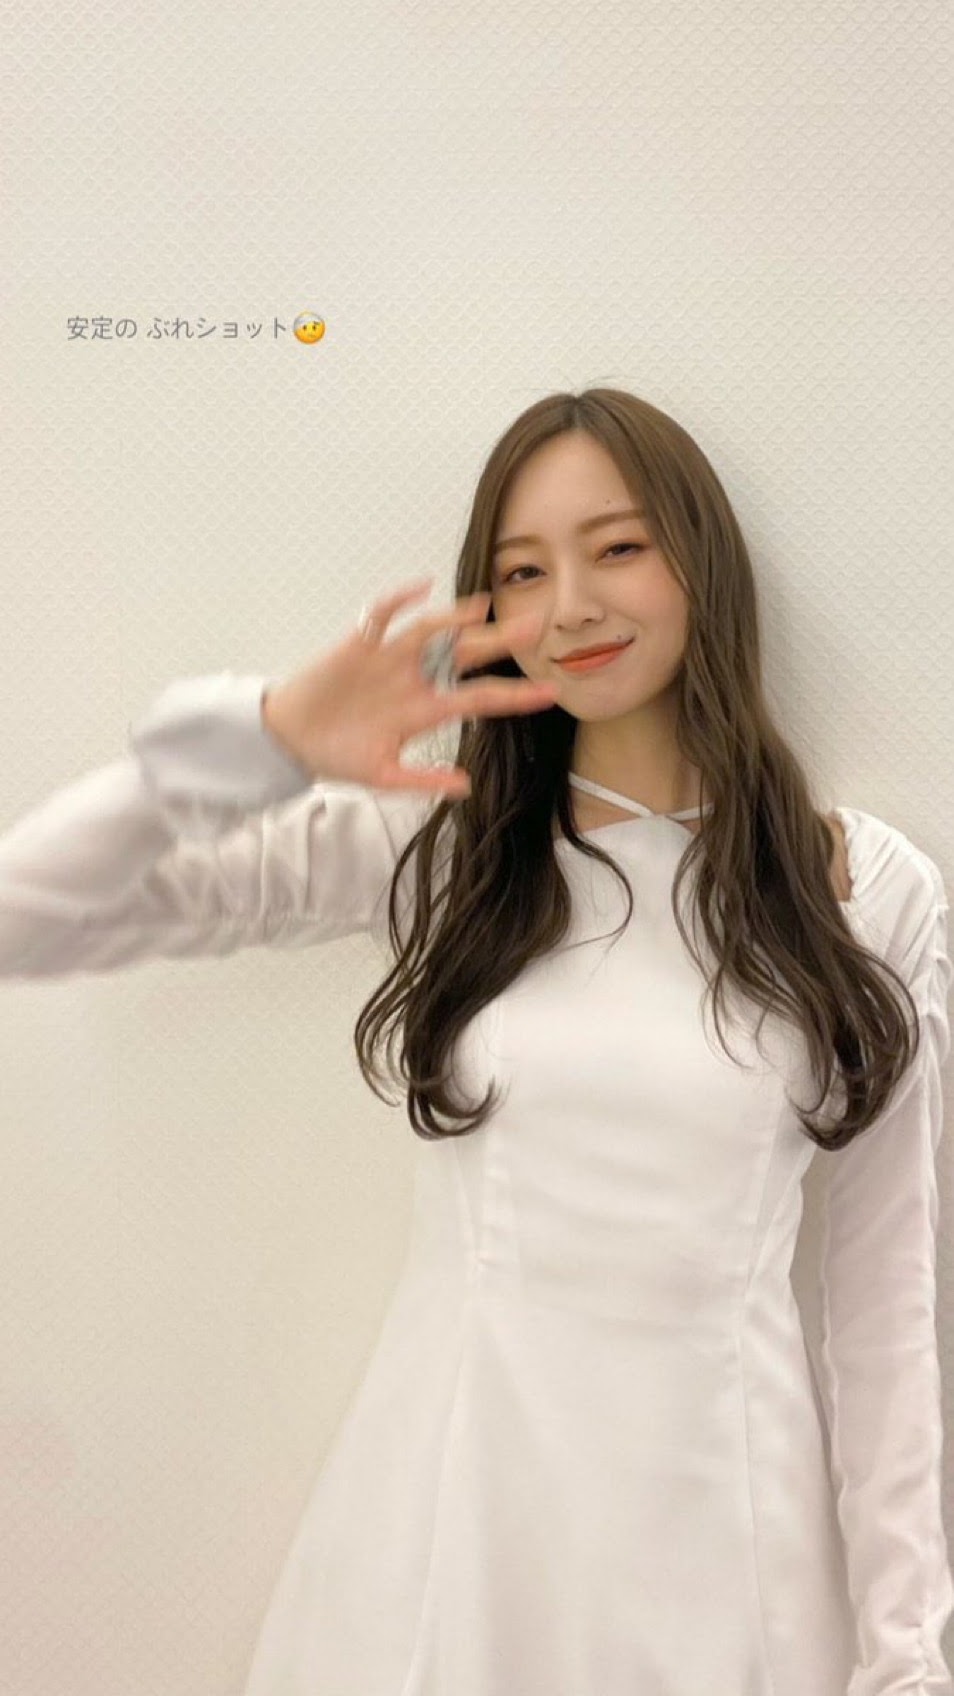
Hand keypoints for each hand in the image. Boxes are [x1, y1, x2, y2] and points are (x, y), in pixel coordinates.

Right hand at [261, 576, 557, 795]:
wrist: (291, 740)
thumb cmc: (338, 755)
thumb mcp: (384, 777)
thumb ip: (424, 780)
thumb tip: (467, 788)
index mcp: (427, 710)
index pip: (480, 698)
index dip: (514, 695)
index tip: (550, 692)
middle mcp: (415, 679)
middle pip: (464, 655)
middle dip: (498, 642)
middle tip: (536, 627)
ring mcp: (389, 660)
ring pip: (429, 632)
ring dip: (454, 619)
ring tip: (482, 608)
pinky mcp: (359, 645)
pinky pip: (381, 617)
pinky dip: (400, 600)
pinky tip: (422, 586)